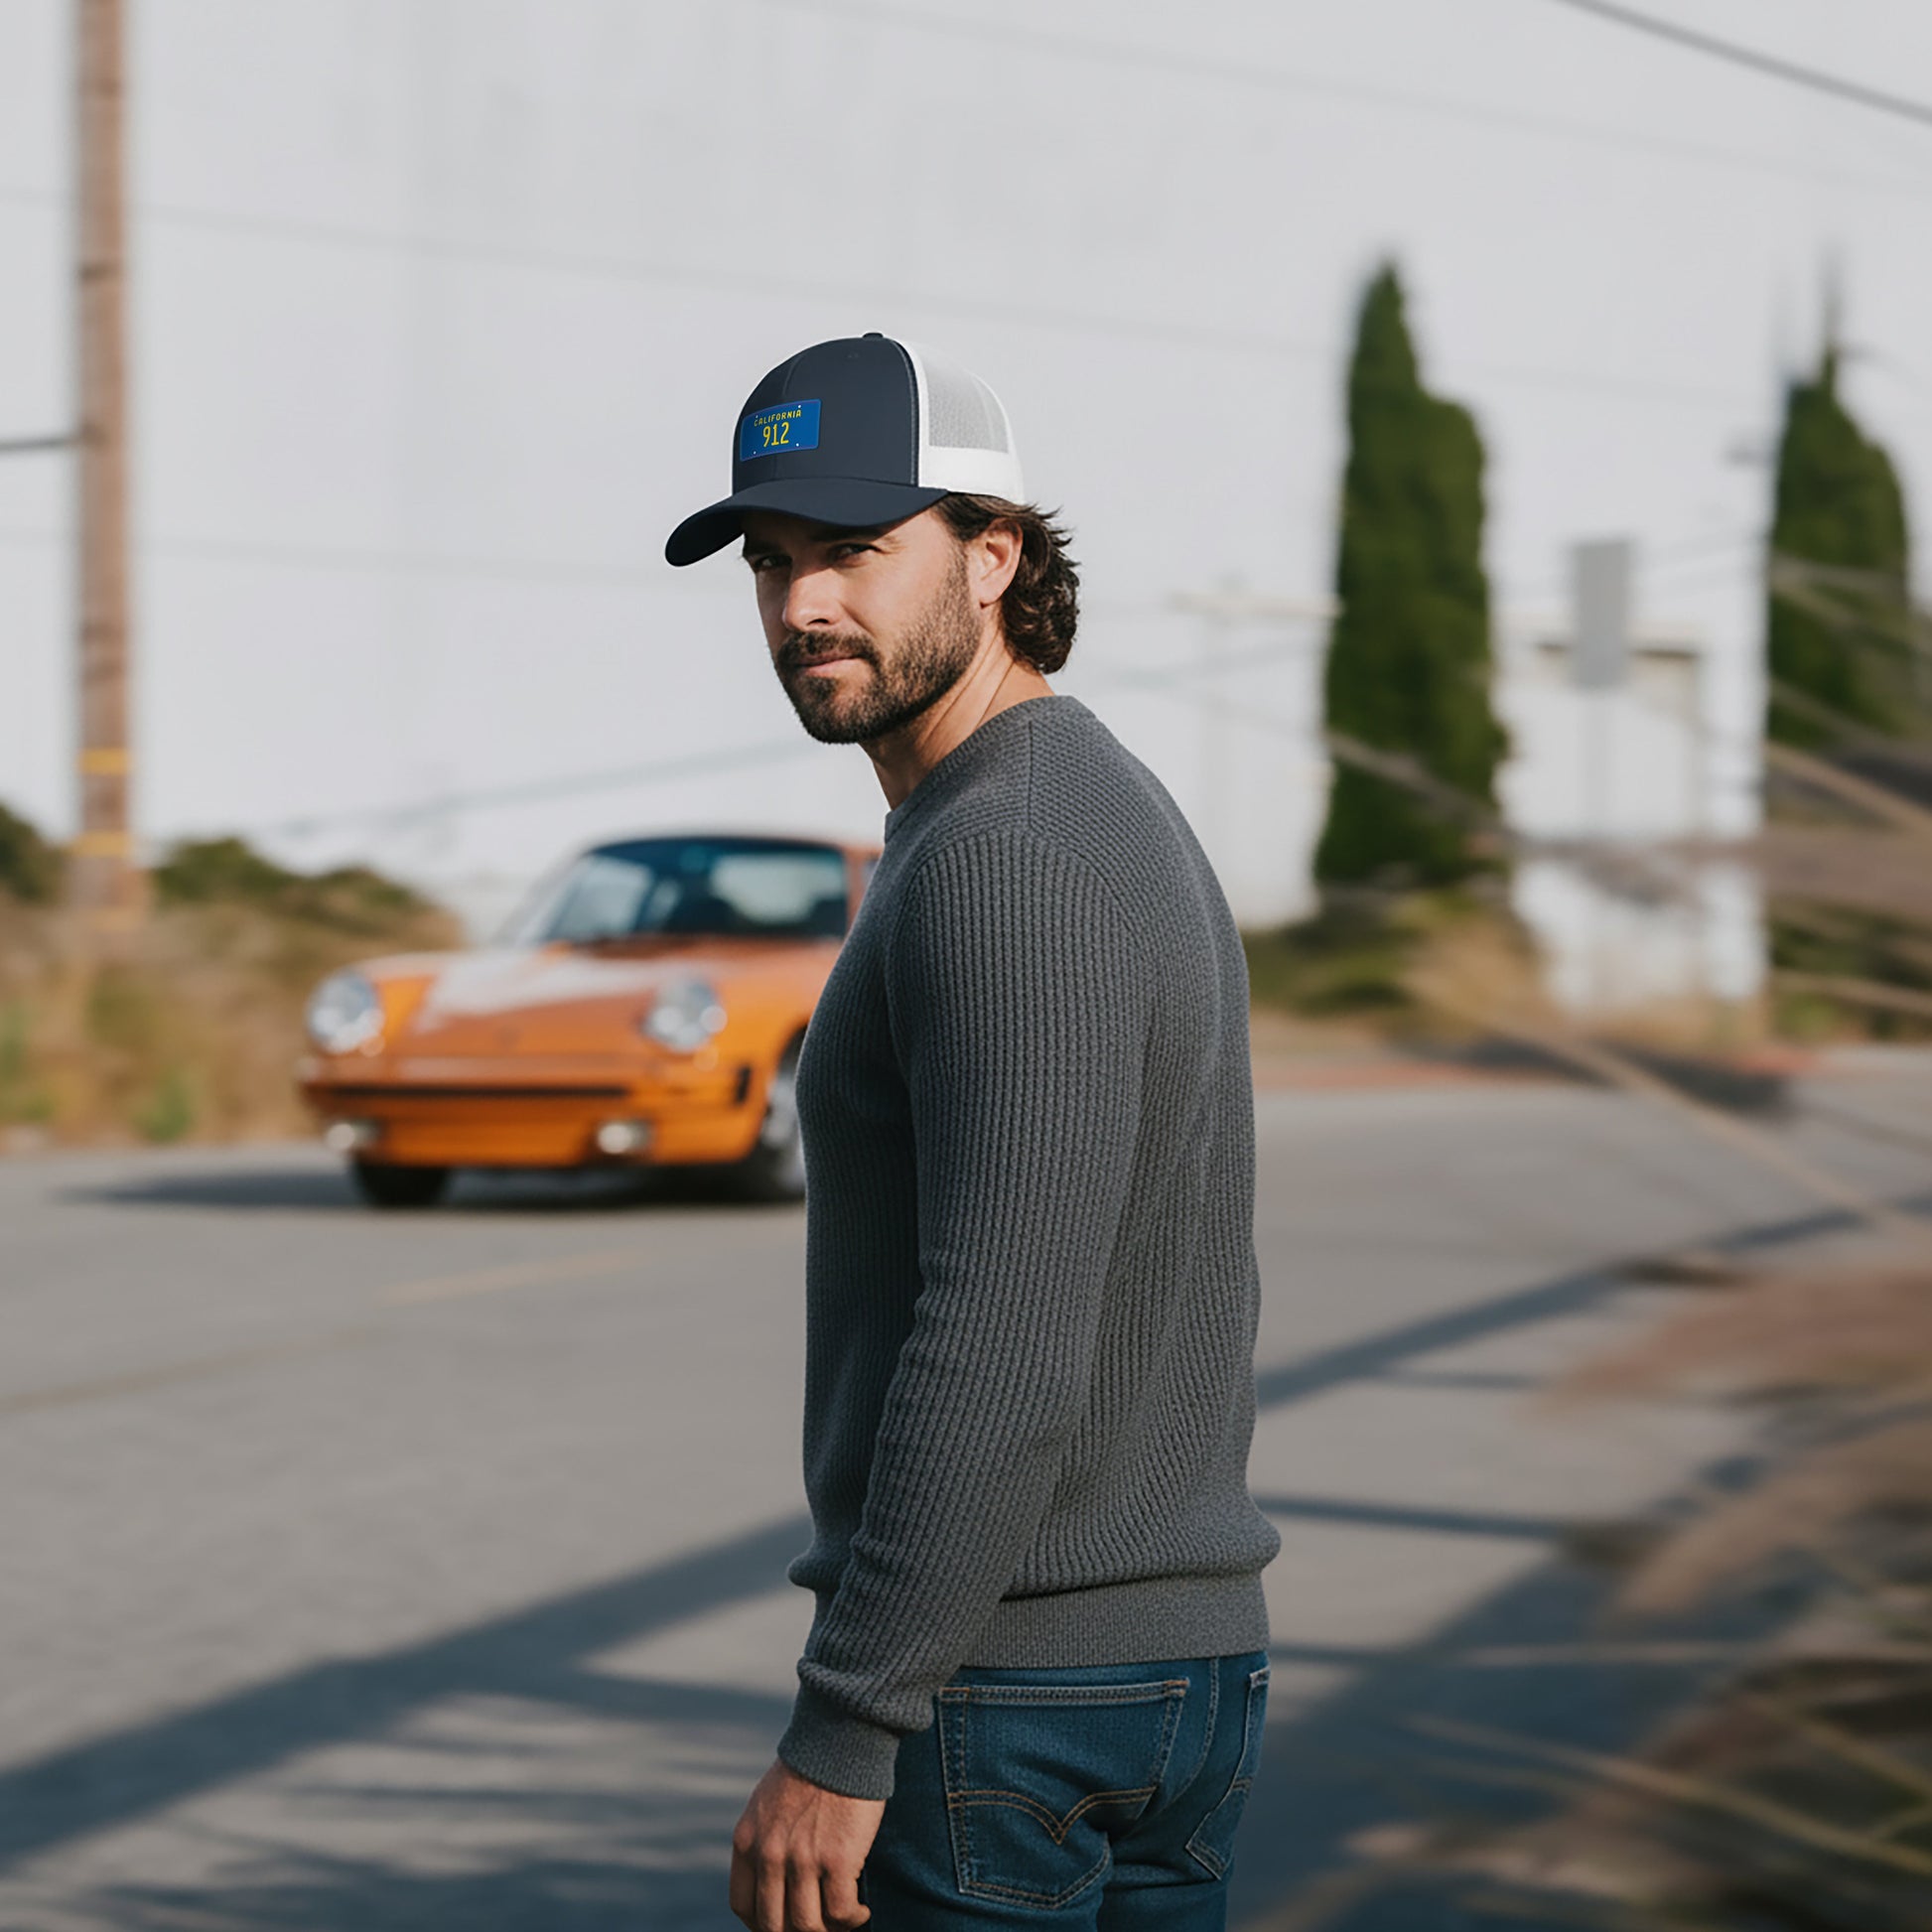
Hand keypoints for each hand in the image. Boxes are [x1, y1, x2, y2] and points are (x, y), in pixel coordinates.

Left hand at [729, 1757, 884, 1931]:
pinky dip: (853, 1919)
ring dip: (828, 1930)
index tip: (783, 1924)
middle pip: (774, 1925)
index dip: (762, 1924)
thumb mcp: (767, 1803)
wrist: (841, 1738)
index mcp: (748, 1840)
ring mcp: (803, 1860)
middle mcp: (770, 1855)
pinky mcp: (838, 1860)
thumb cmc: (811, 1768)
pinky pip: (841, 1912)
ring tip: (844, 1920)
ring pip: (808, 1927)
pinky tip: (862, 1910)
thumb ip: (764, 1839)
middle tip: (818, 1925)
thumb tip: (773, 1878)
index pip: (743, 1905)